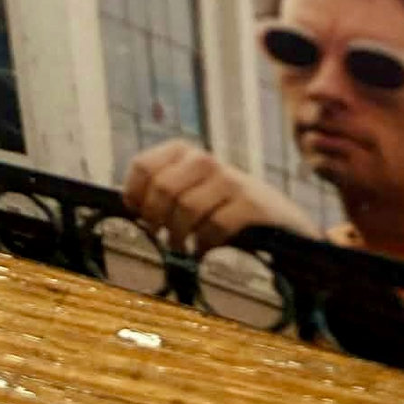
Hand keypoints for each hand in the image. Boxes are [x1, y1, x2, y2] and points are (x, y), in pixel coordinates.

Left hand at [122, 139, 319, 251]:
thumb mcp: (190, 192)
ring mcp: (231, 180)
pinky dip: (206, 244)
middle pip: (163, 187)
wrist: (280, 221)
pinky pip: (215, 225)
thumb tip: (123, 204)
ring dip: (181, 236)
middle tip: (164, 237)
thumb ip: (159, 193)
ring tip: (184, 247)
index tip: (141, 217)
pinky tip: (208, 250)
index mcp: (184, 153)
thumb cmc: (222, 209)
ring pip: (186, 207)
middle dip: (158, 219)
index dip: (135, 196)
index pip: (143, 166)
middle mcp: (206, 160)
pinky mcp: (253, 204)